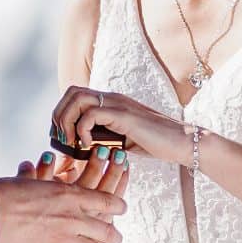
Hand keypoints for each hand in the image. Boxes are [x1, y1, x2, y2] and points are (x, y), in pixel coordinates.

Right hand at [0, 146, 127, 242]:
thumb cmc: (1, 194)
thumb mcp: (25, 181)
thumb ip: (36, 178)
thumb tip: (31, 166)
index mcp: (68, 195)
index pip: (105, 200)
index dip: (117, 205)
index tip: (122, 208)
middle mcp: (72, 218)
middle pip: (106, 230)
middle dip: (114, 236)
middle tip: (117, 239)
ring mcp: (63, 240)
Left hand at [49, 85, 186, 165]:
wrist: (182, 142)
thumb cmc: (155, 144)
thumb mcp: (122, 141)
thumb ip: (104, 140)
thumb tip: (81, 150)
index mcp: (111, 102)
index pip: (75, 95)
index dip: (62, 113)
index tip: (61, 137)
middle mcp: (112, 98)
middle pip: (71, 92)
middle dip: (59, 116)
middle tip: (62, 140)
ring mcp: (118, 104)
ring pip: (77, 99)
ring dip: (67, 121)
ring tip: (71, 142)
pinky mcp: (123, 115)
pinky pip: (90, 115)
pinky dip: (82, 131)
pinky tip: (89, 146)